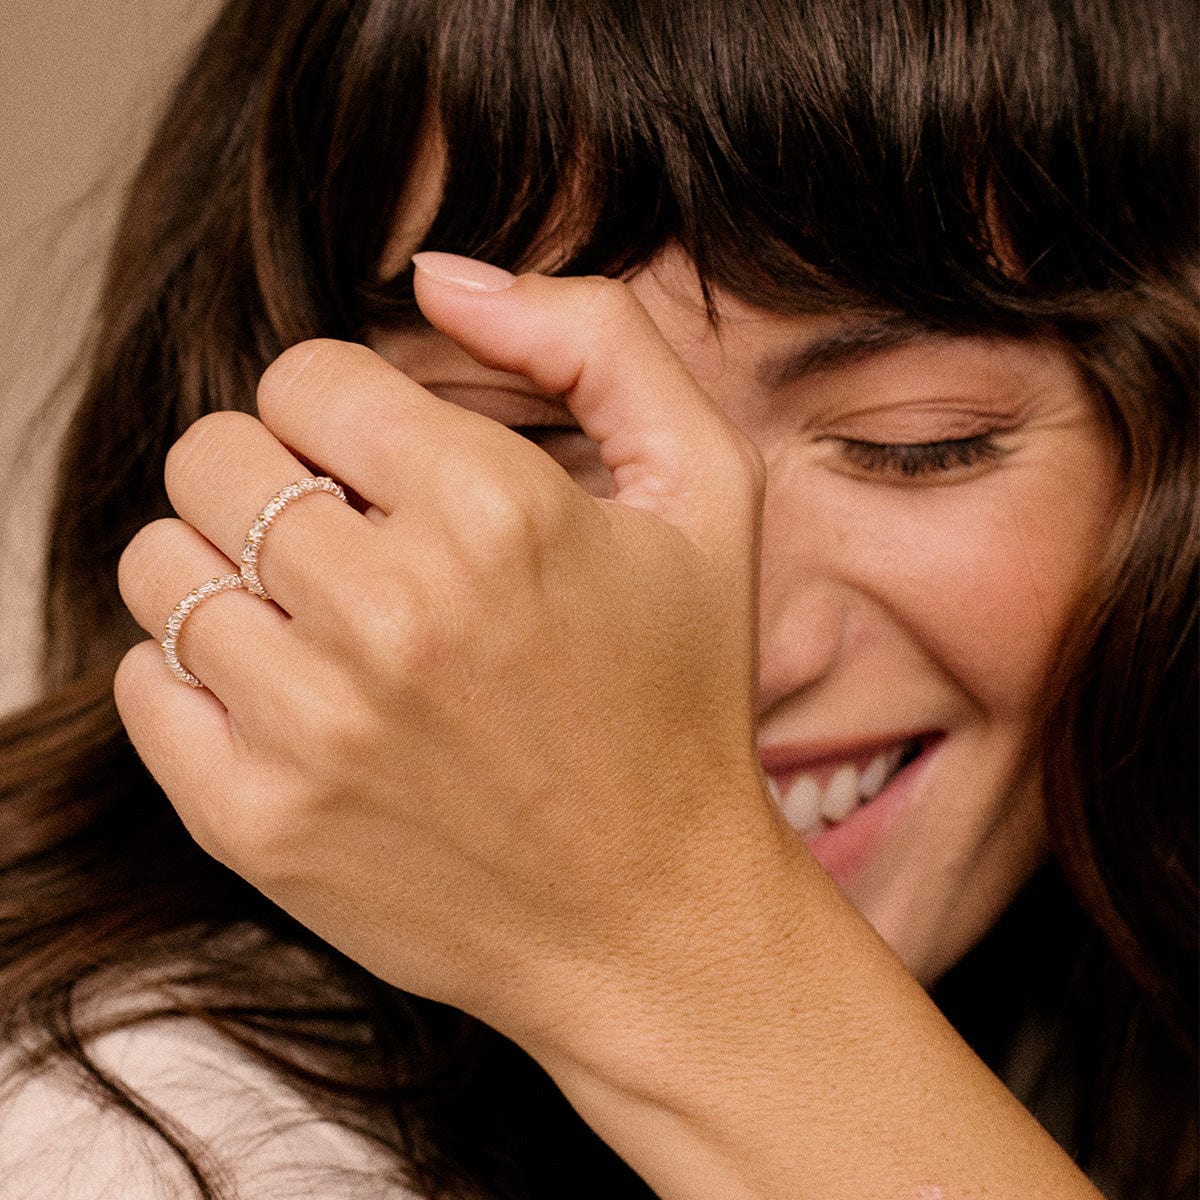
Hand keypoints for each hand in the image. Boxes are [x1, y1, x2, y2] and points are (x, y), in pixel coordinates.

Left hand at [115, 255, 774, 1059]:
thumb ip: (595, 338)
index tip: (390, 470)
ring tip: (322, 619)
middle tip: (349, 537)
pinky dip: (201, 673)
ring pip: (162, 563)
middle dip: (275, 476)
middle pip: (211, 456)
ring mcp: (311, 726)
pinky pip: (144, 681)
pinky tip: (294, 697)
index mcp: (492, 511)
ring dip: (231, 572)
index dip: (346, 412)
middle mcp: (388, 613)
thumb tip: (440, 276)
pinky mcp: (258, 822)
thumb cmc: (682, 702)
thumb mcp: (707, 492)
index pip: (305, 377)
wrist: (654, 918)